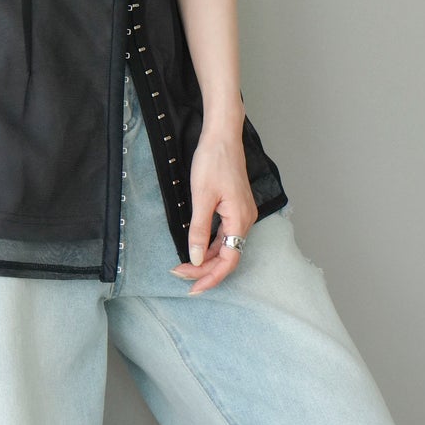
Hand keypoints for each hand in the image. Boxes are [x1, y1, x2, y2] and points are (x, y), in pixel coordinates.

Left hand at [173, 131, 256, 295]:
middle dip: (204, 270)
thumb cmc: (213, 161)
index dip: (210, 277)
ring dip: (205, 258)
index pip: (228, 260)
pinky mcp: (235, 207)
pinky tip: (195, 247)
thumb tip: (194, 258)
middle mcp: (245, 220)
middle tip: (179, 275)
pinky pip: (224, 233)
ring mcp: (241, 213)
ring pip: (225, 245)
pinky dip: (209, 244)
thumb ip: (198, 230)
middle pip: (227, 256)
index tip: (192, 287)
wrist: (222, 136)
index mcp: (240, 220)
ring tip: (183, 266)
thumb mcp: (201, 197)